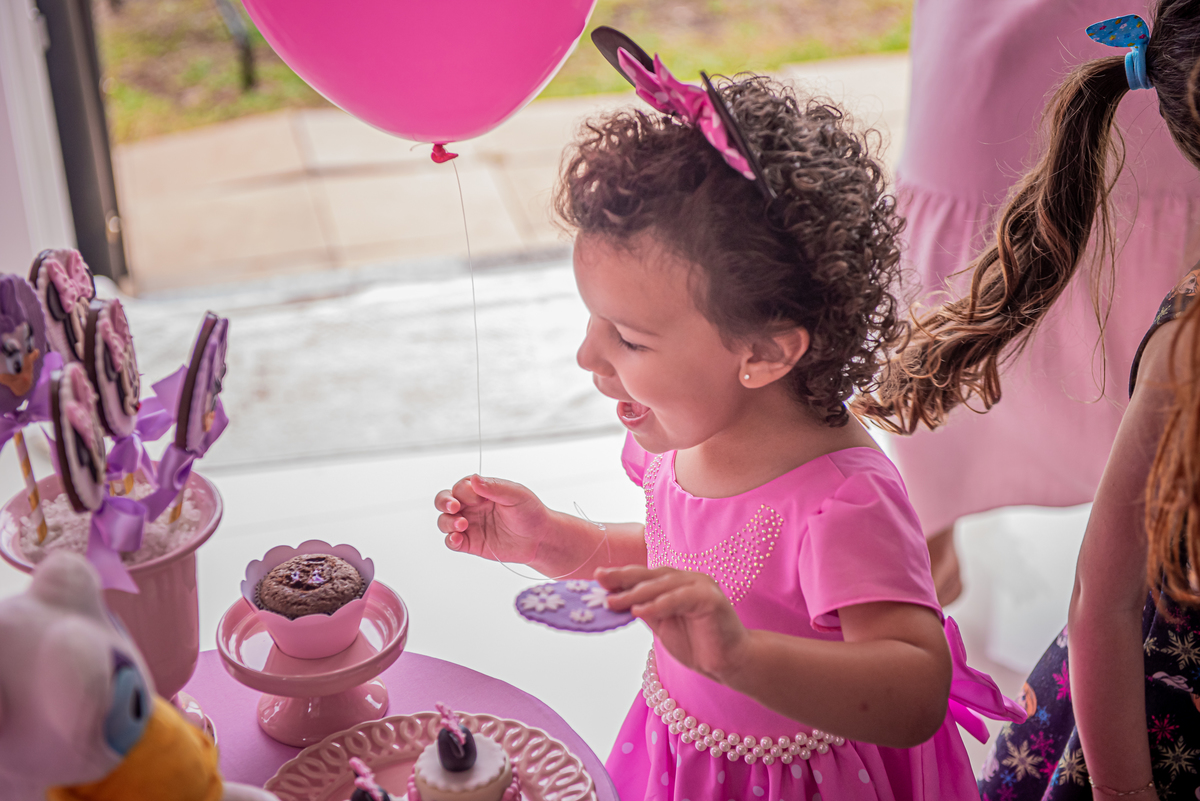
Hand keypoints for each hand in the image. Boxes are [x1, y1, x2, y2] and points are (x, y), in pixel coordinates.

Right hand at [434, 476, 552, 564]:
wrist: (540, 538)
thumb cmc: (530, 512)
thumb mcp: (516, 494)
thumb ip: (494, 487)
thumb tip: (475, 479)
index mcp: (480, 491)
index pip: (460, 487)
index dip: (463, 492)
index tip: (478, 499)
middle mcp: (471, 507)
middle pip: (444, 500)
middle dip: (444, 502)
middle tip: (454, 507)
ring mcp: (469, 525)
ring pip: (444, 521)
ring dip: (447, 522)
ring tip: (462, 525)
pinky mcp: (471, 543)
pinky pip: (452, 542)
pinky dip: (450, 540)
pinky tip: (457, 539)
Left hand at [597, 565, 749, 682]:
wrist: (730, 663)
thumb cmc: (698, 645)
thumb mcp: (662, 626)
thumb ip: (645, 611)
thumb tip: (616, 600)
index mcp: (678, 583)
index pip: (645, 576)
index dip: (621, 577)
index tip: (597, 578)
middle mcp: (689, 579)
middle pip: (651, 575)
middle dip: (623, 577)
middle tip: (599, 579)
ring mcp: (701, 585)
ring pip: (663, 585)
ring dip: (636, 593)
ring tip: (613, 600)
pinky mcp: (710, 598)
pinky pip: (678, 599)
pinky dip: (658, 605)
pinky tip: (639, 611)